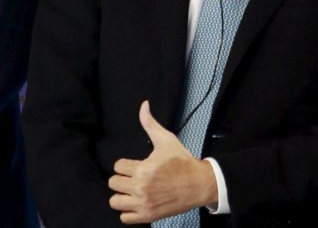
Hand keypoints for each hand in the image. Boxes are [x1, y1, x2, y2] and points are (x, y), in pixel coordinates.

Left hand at [108, 101, 217, 223]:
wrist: (199, 184)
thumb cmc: (182, 161)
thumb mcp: (167, 140)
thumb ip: (150, 124)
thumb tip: (144, 105)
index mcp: (144, 168)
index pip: (117, 166)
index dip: (126, 164)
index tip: (136, 165)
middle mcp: (141, 187)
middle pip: (113, 183)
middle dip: (123, 178)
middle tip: (135, 177)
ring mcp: (143, 203)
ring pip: (114, 201)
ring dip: (122, 195)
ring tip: (134, 190)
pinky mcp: (147, 216)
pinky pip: (124, 217)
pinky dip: (128, 211)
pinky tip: (137, 202)